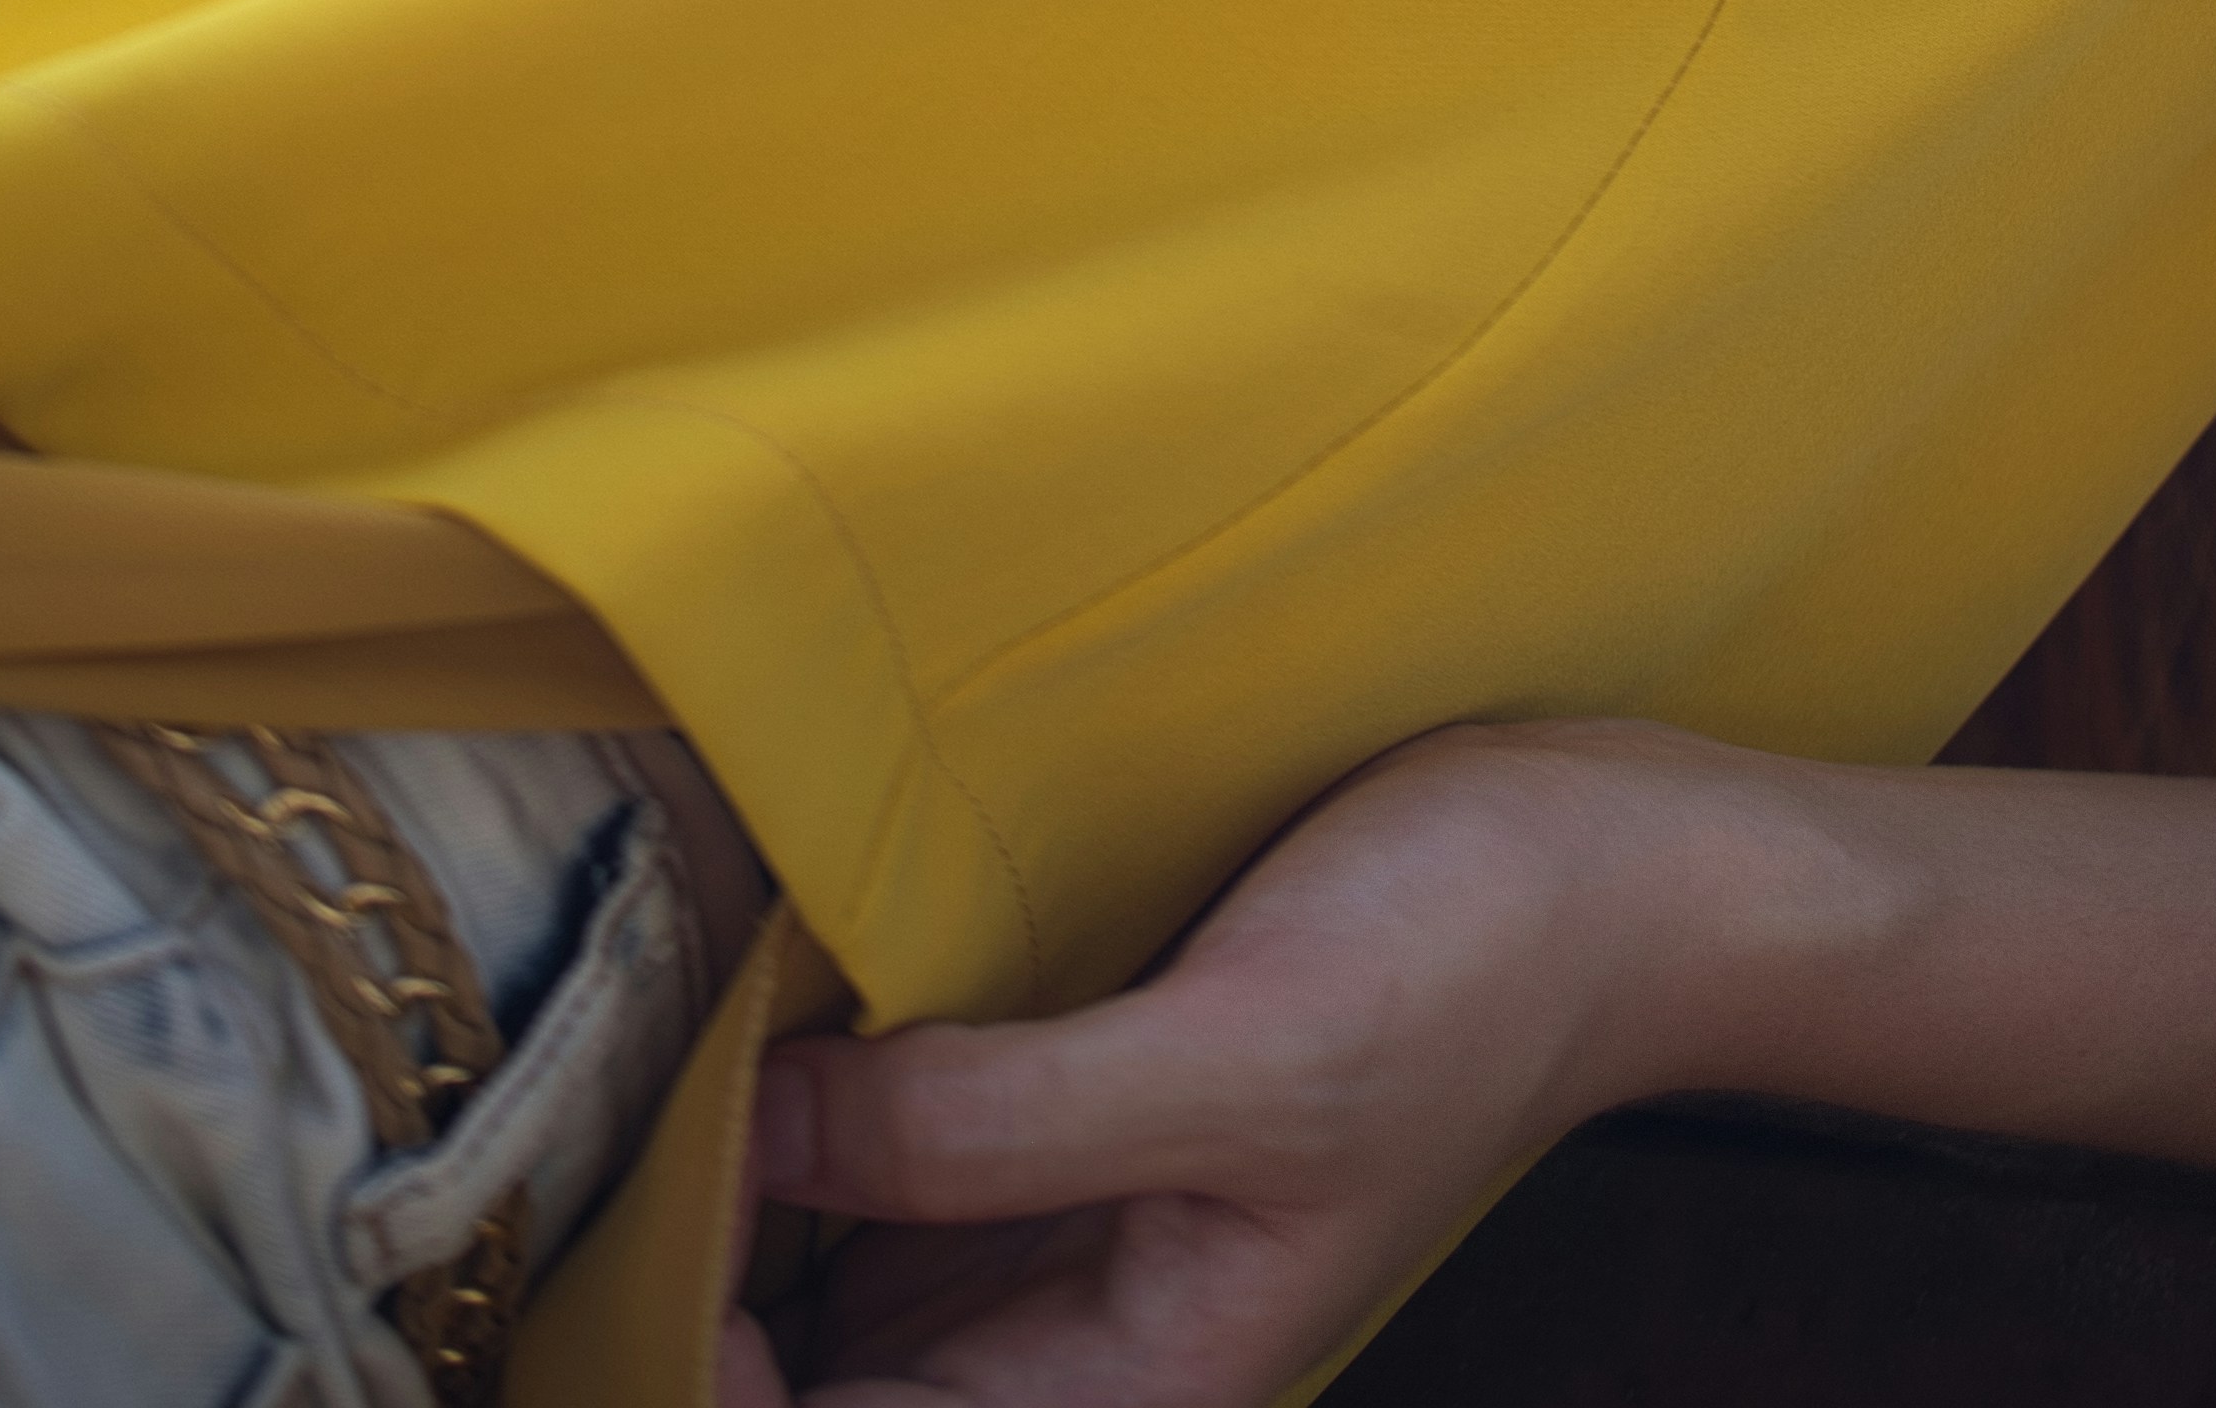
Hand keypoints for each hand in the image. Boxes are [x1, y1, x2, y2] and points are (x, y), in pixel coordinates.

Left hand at [722, 723, 1753, 1405]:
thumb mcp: (1247, 1058)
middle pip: (814, 1362)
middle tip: (588, 1123)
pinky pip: (890, 1128)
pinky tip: (741, 988)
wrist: (1627, 859)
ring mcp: (1065, 1200)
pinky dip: (804, 1083)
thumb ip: (1002, 1120)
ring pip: (831, 1248)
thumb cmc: (1475, 969)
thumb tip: (761, 1129)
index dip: (711, 1378)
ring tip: (638, 1046)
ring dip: (735, 1170)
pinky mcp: (1070, 1084)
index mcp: (1130, 1384)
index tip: (633, 1238)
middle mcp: (1073, 1320)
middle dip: (697, 1274)